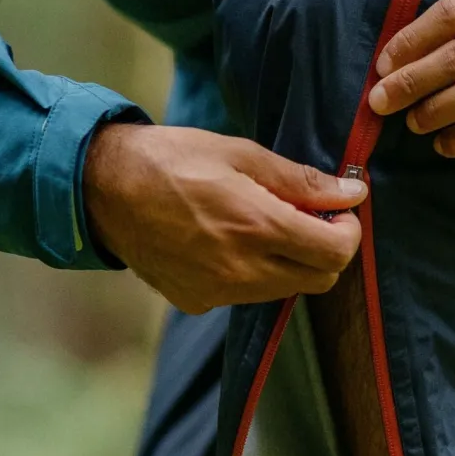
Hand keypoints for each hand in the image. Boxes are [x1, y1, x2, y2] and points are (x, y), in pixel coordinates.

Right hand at [83, 123, 365, 312]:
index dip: (348, 233)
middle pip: (319, 279)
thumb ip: (300, 180)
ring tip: (265, 224)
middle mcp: (241, 269)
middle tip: (310, 217)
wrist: (103, 188)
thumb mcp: (240, 154)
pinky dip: (255, 273)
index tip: (340, 212)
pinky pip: (246, 295)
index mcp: (256, 226)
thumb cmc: (172, 159)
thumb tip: (351, 193)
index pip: (335, 253)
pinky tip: (229, 241)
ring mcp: (217, 292)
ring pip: (285, 290)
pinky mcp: (197, 302)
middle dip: (326, 250)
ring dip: (291, 262)